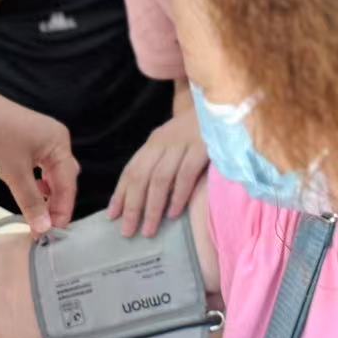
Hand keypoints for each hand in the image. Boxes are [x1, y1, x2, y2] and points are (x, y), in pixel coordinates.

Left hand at [0, 88, 79, 235]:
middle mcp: (57, 139)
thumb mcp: (14, 173)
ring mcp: (43, 138)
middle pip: (65, 177)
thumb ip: (31, 202)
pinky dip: (39, 181)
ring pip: (53, 172)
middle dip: (57, 202)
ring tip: (38, 212)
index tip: (53, 233)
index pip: (68, 183)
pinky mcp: (29, 139)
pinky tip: (31, 191)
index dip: (62, 209)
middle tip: (46, 224)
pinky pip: (42, 165)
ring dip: (48, 193)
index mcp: (60, 144)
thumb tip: (44, 229)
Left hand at [107, 108, 208, 237]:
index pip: (131, 169)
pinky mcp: (202, 147)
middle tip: (127, 231)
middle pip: (141, 177)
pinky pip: (185, 174)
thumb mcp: (174, 141)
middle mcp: (164, 142)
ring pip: (160, 179)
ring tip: (148, 230)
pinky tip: (174, 213)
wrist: (225, 106)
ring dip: (152, 207)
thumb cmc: (199, 131)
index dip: (120, 193)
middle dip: (132, 206)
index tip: (112, 216)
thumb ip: (161, 162)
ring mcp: (182, 143)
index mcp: (154, 142)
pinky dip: (178, 195)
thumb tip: (144, 196)